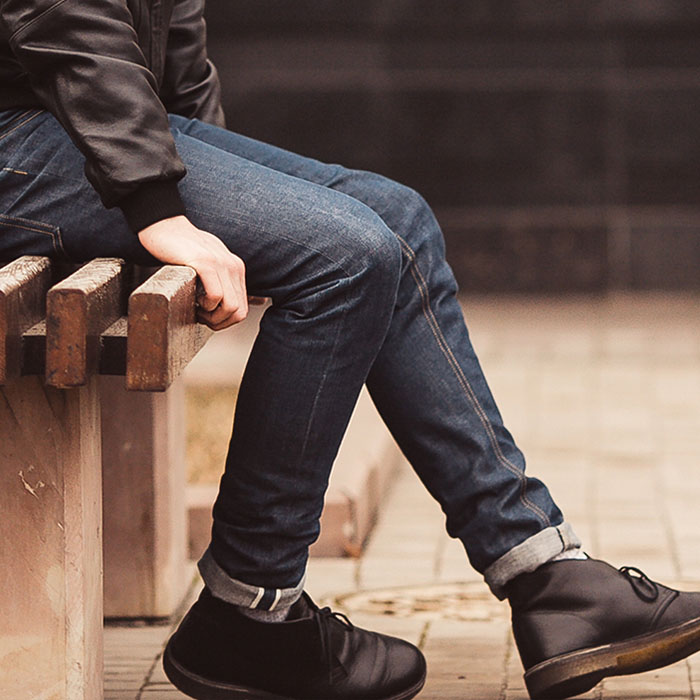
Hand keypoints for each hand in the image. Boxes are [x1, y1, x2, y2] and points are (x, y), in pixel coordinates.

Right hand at [138, 215, 250, 329]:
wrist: (164, 225)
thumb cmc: (182, 248)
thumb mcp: (211, 263)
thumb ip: (225, 280)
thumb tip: (249, 302)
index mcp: (236, 269)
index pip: (243, 308)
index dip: (226, 321)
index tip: (208, 318)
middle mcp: (233, 266)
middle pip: (239, 312)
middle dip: (220, 323)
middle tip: (202, 318)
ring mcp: (221, 264)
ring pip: (231, 307)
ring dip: (213, 317)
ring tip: (197, 310)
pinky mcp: (205, 263)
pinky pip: (216, 296)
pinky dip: (206, 306)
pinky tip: (194, 299)